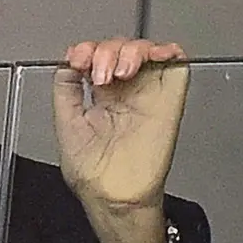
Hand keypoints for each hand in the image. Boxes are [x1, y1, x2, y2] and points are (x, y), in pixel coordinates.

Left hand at [52, 38, 188, 242]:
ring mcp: (147, 94)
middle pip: (118, 48)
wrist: (112, 194)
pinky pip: (177, 65)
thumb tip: (67, 63)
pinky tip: (146, 60)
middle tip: (96, 73)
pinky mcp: (170, 100)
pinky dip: (165, 51)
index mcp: (100, 97)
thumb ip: (65, 89)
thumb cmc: (91, 171)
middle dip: (104, 51)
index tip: (76, 60)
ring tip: (116, 73)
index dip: (86, 50)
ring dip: (128, 50)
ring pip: (145, 50)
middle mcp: (124, 92)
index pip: (96, 56)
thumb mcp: (66, 122)